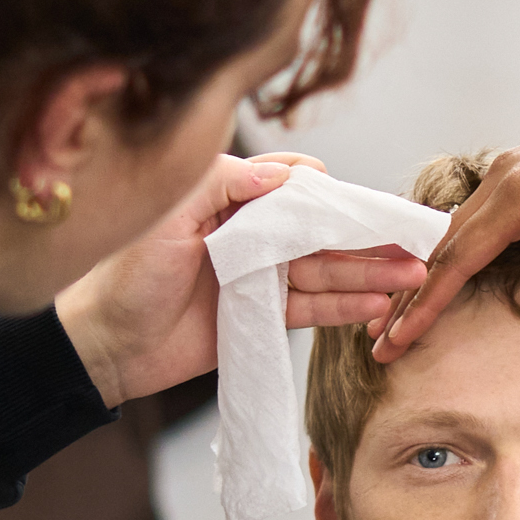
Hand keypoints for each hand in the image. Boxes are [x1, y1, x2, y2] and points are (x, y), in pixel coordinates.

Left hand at [58, 151, 427, 405]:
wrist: (105, 346)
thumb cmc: (124, 275)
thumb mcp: (168, 216)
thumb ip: (224, 182)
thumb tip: (292, 173)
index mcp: (225, 199)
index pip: (289, 186)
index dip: (330, 192)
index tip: (365, 199)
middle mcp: (247, 233)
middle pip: (318, 230)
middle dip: (365, 236)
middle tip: (413, 240)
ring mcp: (256, 276)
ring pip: (323, 269)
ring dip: (368, 273)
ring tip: (411, 276)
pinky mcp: (259, 315)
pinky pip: (310, 307)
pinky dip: (343, 306)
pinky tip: (377, 303)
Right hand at [372, 101, 519, 360]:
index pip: (462, 254)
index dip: (428, 300)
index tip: (400, 339)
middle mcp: (502, 180)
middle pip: (441, 248)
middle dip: (407, 300)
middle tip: (380, 348)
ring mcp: (503, 180)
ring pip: (447, 239)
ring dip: (416, 284)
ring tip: (391, 327)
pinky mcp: (510, 186)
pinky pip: (464, 229)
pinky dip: (439, 263)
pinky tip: (425, 287)